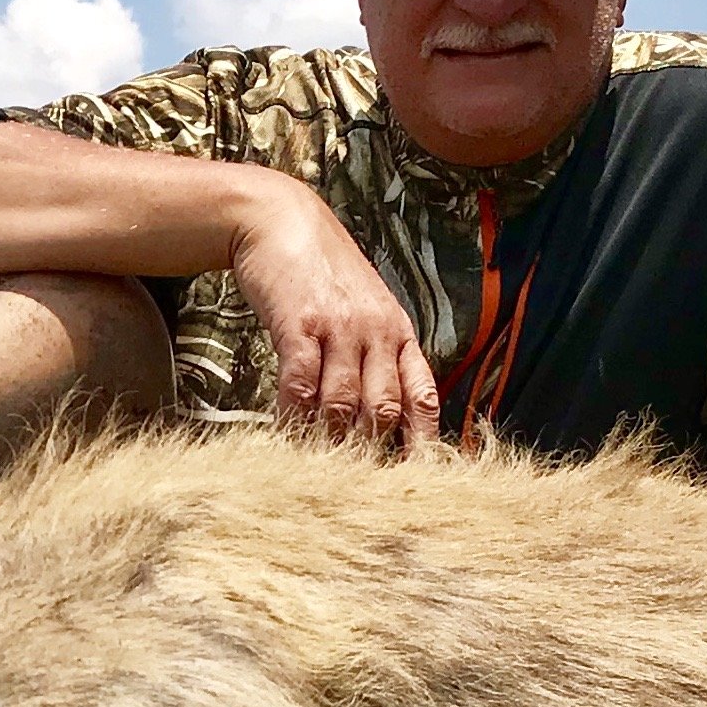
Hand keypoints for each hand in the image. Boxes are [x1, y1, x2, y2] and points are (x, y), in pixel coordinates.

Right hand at [225, 182, 441, 454]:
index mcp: (399, 333)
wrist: (281, 220)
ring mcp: (340, 327)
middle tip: (357, 486)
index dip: (426, 442)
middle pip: (386, 410)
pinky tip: (287, 431)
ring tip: (319, 468)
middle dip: (373, 452)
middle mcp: (377, 332)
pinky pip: (302, 383)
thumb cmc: (322, 272)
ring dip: (332, 441)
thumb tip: (377, 417)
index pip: (424, 396)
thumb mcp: (365, 308)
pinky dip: (295, 415)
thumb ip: (375, 356)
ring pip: (345, 403)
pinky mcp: (301, 324)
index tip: (423, 479)